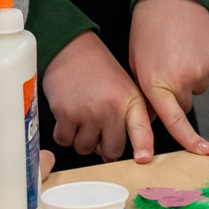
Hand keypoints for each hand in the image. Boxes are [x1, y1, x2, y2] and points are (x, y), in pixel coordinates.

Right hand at [45, 32, 155, 162]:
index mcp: (130, 100)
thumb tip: (134, 148)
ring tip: (83, 121)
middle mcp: (111, 108)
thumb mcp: (125, 87)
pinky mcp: (66, 114)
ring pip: (85, 149)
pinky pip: (65, 141)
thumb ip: (132, 114)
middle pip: (110, 151)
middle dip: (104, 148)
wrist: (70, 49)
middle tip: (99, 133)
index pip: (141, 129)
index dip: (143, 147)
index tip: (143, 159)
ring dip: (82, 141)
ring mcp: (88, 113)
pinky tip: (68, 119)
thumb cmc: (97, 68)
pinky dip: (64, 135)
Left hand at [127, 0, 208, 156]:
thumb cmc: (147, 30)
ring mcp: (202, 69)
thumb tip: (157, 116)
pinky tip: (191, 45)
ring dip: (189, 76)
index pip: (174, 122)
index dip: (189, 141)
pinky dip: (202, 62)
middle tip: (166, 67)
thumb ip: (148, 93)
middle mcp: (182, 80)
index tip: (204, 153)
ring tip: (177, 51)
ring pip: (198, 87)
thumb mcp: (138, 64)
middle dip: (176, 93)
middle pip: (184, 104)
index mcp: (157, 84)